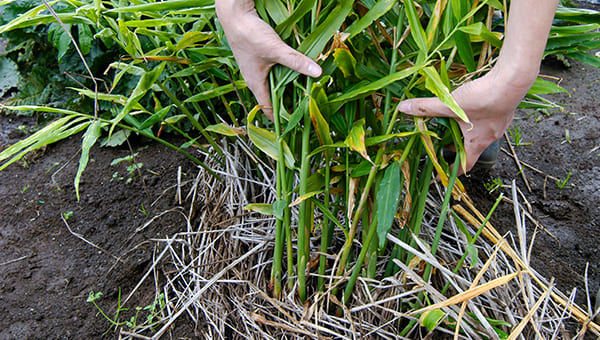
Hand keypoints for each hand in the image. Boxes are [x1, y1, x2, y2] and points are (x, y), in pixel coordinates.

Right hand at [215, 0, 321, 118]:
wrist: (235, 15)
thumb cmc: (249, 34)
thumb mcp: (276, 50)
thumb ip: (296, 62)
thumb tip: (318, 72)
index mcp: (255, 84)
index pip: (268, 110)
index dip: (281, 120)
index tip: (296, 125)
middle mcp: (254, 80)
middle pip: (272, 99)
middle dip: (288, 104)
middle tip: (306, 107)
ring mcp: (255, 70)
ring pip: (273, 85)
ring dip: (287, 89)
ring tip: (305, 91)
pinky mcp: (258, 60)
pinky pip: (272, 74)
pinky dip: (283, 76)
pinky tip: (295, 71)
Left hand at [398, 67, 532, 172]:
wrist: (512, 81)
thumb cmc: (483, 98)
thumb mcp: (449, 105)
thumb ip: (425, 108)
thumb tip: (403, 108)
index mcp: (477, 143)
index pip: (465, 165)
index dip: (453, 171)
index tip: (444, 174)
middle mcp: (491, 137)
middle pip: (472, 148)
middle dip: (456, 147)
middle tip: (443, 143)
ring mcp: (500, 124)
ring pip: (481, 133)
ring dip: (468, 131)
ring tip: (455, 123)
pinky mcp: (505, 109)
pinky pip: (489, 119)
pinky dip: (478, 118)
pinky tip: (472, 106)